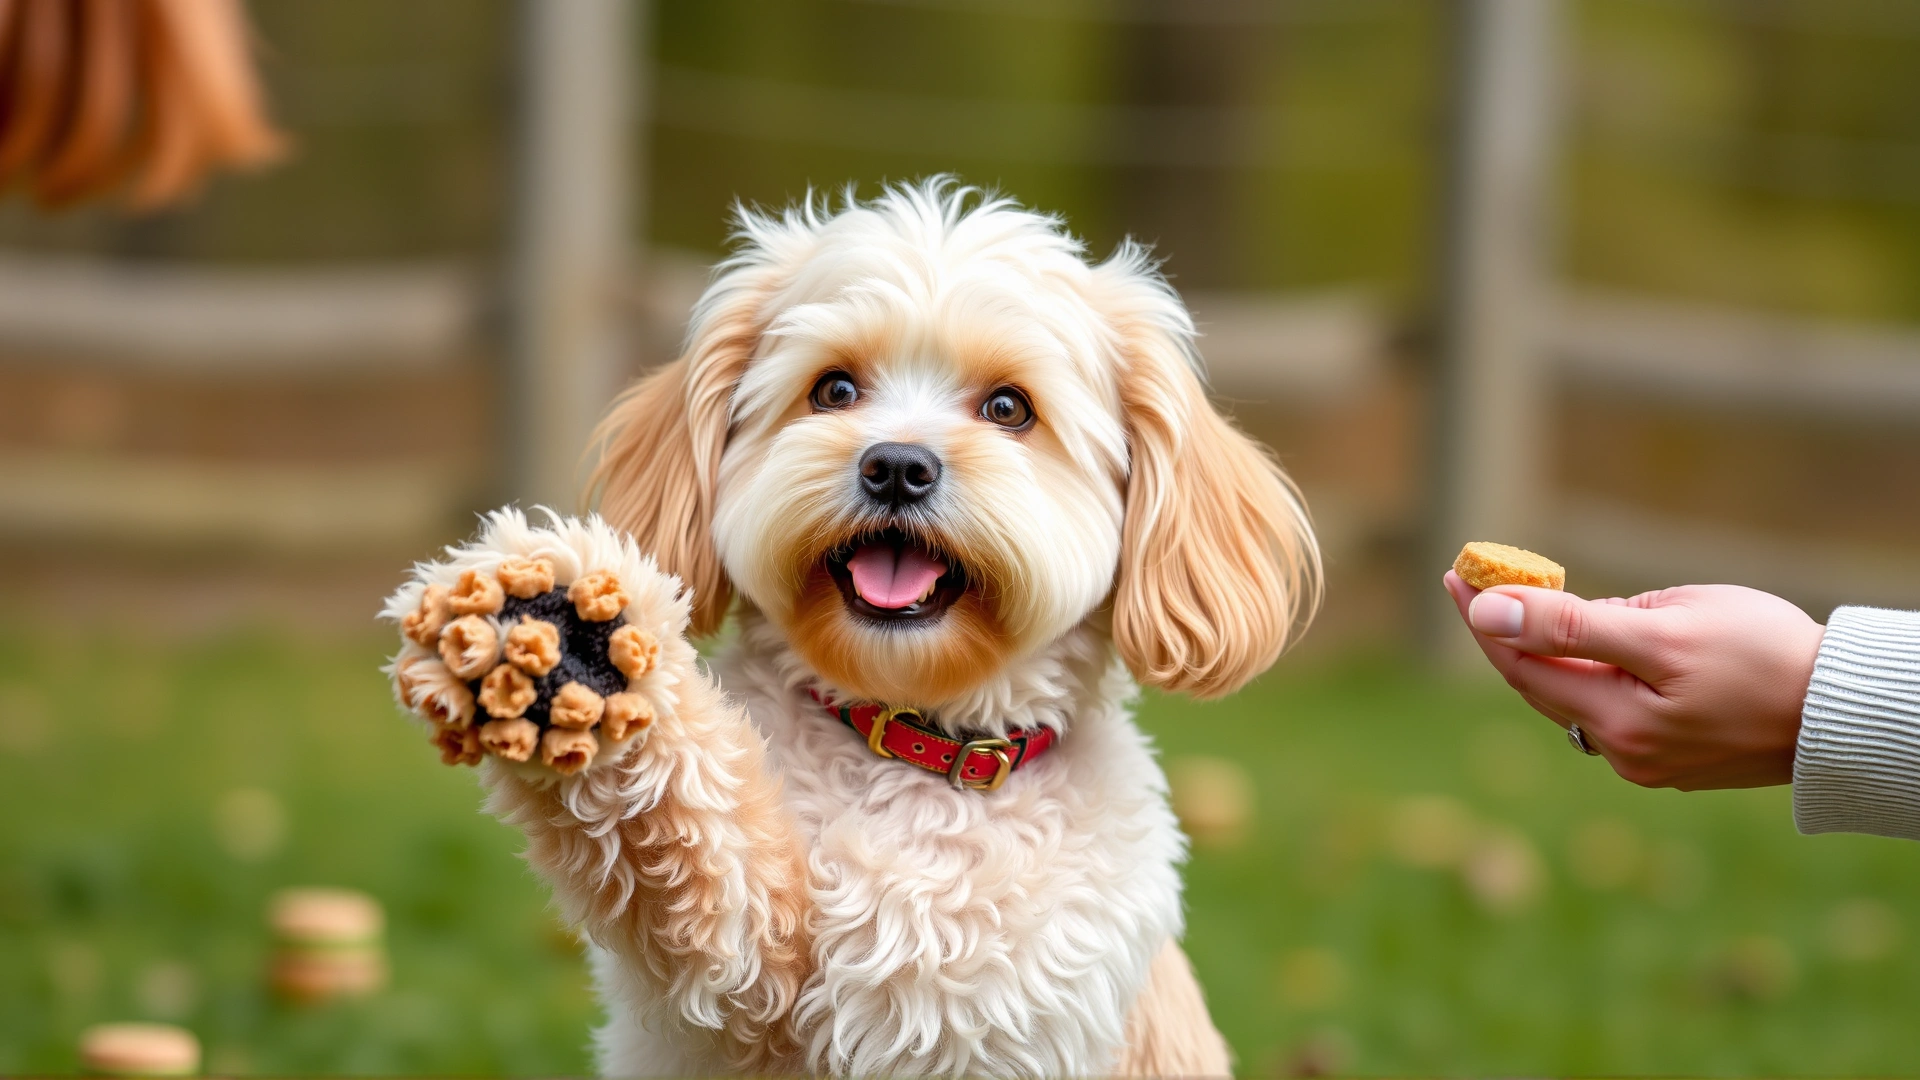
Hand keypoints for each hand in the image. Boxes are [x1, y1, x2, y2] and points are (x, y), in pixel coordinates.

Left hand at [1442, 572, 1825, 789]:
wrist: (1848, 710)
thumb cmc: (1765, 655)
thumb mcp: (1665, 628)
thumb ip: (1570, 625)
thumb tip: (1490, 612)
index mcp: (1618, 724)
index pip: (1522, 665)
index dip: (1485, 618)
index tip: (1457, 573)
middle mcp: (1625, 755)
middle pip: (1540, 686)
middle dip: (1505, 631)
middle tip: (1477, 578)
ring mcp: (1649, 763)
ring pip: (1574, 699)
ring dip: (1547, 654)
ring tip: (1534, 599)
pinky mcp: (1673, 760)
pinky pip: (1610, 710)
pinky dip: (1589, 675)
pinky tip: (1589, 645)